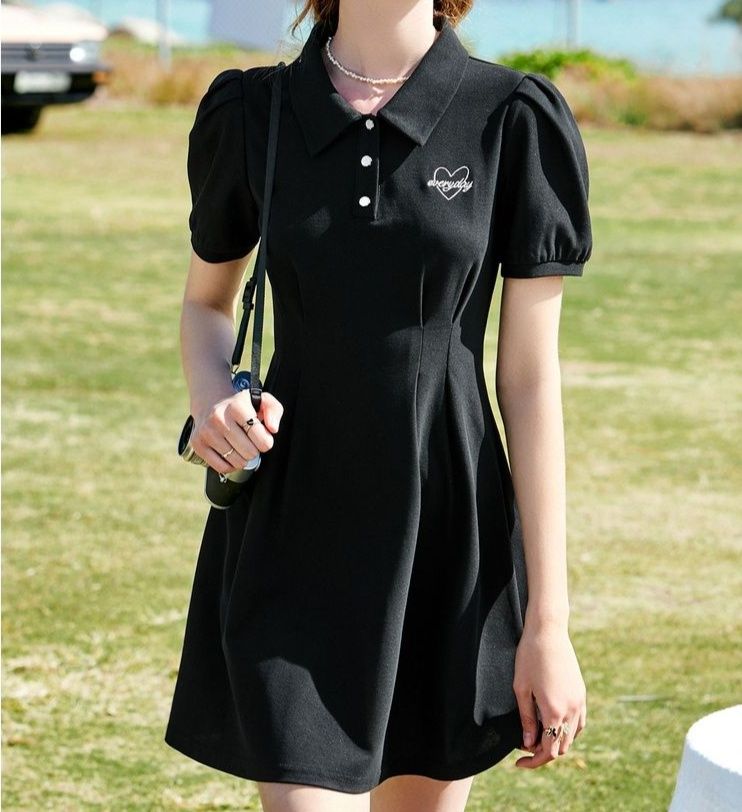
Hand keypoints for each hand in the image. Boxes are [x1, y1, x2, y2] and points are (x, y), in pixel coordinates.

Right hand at [191, 389, 283, 474]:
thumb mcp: (262, 401)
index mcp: (237, 406)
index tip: (262, 437)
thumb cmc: (241, 406)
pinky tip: (231, 454)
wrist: (210, 404)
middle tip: (250, 441)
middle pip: (250, 452)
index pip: (261, 437)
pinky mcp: (198, 444)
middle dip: (254, 450)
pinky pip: (222, 467)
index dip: (266, 441)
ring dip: (243, 458)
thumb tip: (273, 429)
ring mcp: (206, 432)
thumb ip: (274, 411)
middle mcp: (219, 418)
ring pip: (236, 461)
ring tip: (240, 446)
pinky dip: (230, 465)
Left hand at [512, 622, 586, 767]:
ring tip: (537, 736)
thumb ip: (527, 719)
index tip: (518, 761)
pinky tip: (553, 725)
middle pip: (562, 747)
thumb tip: (528, 744)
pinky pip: (579, 723)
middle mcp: (572, 710)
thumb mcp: (521, 689)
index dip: (533, 761)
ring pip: (573, 737)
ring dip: (557, 742)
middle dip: (543, 753)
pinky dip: (568, 731)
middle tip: (524, 747)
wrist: (548, 632)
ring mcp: (579, 702)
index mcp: (554, 711)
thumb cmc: (529, 657)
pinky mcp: (581, 693)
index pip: (548, 751)